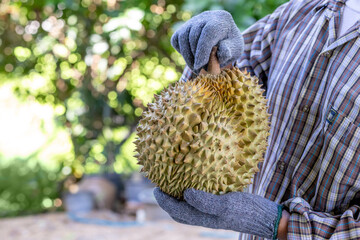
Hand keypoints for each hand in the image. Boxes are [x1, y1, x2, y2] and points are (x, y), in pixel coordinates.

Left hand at [154, 188, 281, 238]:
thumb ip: (205, 201)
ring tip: (176, 181)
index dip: (163, 201)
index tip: (155, 188)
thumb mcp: (225, 204)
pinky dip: (194, 192)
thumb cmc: (246, 211)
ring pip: (190, 205)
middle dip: (168, 199)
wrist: (266, 217)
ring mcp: (213, 211)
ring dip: (180, 195)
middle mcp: (205, 215)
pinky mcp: (221, 205)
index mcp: (202, 217)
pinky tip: (198, 179)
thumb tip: (185, 193)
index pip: (176, 210)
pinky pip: (202, 199)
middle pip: (180, 210)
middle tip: (162, 184)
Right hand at [171, 10, 243, 72]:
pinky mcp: (183, 28)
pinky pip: (176, 39)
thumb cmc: (229, 46)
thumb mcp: (235, 50)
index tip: (200, 65)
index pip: (209, 32)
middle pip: (194, 35)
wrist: (223, 40)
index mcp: (222, 19)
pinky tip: (191, 58)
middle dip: (195, 56)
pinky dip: (181, 51)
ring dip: (187, 55)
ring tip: (195, 68)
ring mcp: (192, 21)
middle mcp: (206, 17)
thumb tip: (216, 51)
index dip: (203, 50)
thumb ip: (228, 51)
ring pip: (182, 37)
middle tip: (200, 71)